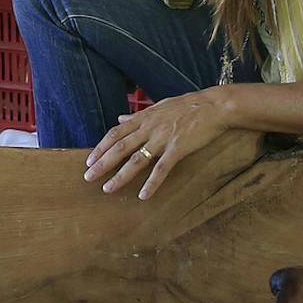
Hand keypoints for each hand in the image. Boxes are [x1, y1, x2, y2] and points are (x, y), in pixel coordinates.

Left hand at [81, 88, 234, 199]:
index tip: (89, 161)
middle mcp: (148, 128)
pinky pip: (162, 169)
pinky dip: (152, 183)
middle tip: (88, 177)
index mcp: (143, 118)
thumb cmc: (187, 106)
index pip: (115, 133)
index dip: (101, 148)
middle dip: (102, 163)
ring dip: (120, 176)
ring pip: (136, 160)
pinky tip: (143, 196)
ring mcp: (162, 138)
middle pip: (120, 147)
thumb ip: (138, 116)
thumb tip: (120, 118)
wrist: (213, 106)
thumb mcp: (158, 106)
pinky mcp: (178, 148)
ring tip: (108, 189)